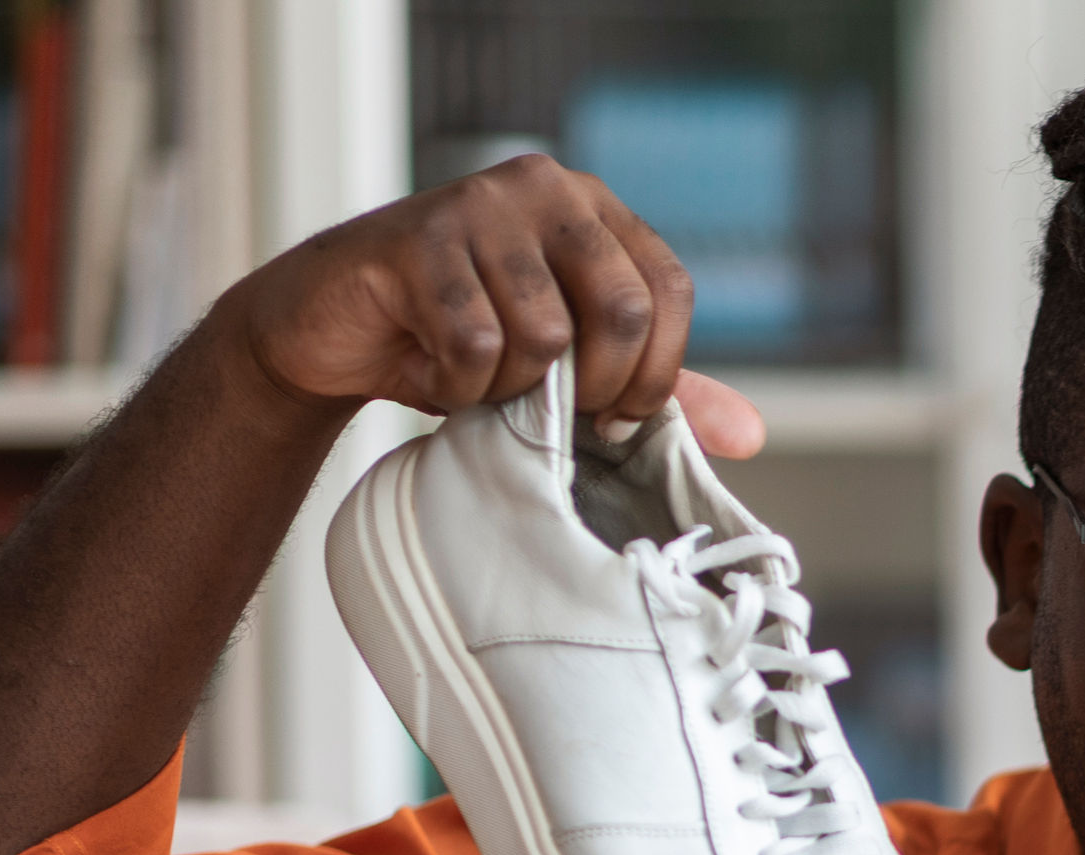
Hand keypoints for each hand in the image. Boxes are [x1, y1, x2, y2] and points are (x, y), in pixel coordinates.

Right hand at [219, 154, 766, 457]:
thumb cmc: (461, 342)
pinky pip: (476, 343)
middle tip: (548, 409)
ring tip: (474, 374)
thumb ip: (657, 390)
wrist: (333, 331)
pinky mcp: (415, 238)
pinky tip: (431, 365)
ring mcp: (477, 204)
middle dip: (593, 388)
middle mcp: (544, 189)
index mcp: (594, 209)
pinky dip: (457, 383)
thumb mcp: (571, 366)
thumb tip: (750, 435)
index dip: (656, 373)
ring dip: (510, 388)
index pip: (671, 291)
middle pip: (624, 311)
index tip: (614, 413)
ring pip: (546, 334)